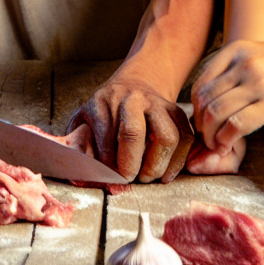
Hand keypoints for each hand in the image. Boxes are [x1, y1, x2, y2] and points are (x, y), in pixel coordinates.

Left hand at [68, 71, 192, 182]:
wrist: (135, 85)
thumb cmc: (106, 111)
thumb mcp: (84, 119)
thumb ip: (78, 140)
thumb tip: (78, 166)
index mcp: (104, 100)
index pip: (105, 136)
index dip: (107, 163)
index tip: (109, 178)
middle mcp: (132, 99)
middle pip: (134, 133)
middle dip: (131, 164)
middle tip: (129, 179)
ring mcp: (158, 104)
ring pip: (166, 137)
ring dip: (157, 165)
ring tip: (147, 177)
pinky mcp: (177, 112)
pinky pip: (185, 138)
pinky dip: (178, 161)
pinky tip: (166, 174)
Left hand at [191, 38, 263, 155]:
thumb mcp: (261, 54)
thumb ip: (237, 69)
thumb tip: (215, 98)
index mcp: (236, 50)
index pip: (201, 84)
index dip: (196, 109)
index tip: (203, 124)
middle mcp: (243, 63)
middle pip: (205, 100)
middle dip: (201, 125)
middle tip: (207, 139)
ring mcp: (258, 81)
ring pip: (216, 113)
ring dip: (211, 136)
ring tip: (217, 146)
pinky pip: (237, 124)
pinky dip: (227, 139)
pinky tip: (229, 146)